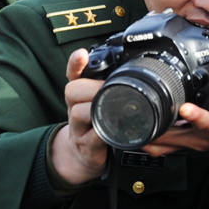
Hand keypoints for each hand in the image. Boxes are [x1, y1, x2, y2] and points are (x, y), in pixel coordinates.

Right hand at [51, 49, 108, 184]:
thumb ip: (112, 86)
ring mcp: (78, 127)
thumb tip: (135, 67)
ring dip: (94, 109)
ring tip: (110, 109)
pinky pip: (91, 138)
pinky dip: (100, 134)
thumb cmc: (96, 122)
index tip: (82, 54)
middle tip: (107, 87)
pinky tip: (110, 131)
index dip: (76, 63)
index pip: (73, 74)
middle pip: (72, 90)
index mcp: (81, 94)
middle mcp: (75, 107)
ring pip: (77, 112)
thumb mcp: (102, 102)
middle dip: (90, 87)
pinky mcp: (85, 146)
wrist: (83, 155)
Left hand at [143, 48, 208, 165]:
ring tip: (134, 116)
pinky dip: (150, 135)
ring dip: (148, 132)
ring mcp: (193, 143)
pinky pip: (163, 144)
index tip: (185, 108)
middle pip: (175, 138)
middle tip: (141, 111)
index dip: (196, 117)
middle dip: (157, 126)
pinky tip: (141, 121)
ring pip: (164, 144)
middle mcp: (204, 138)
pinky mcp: (186, 143)